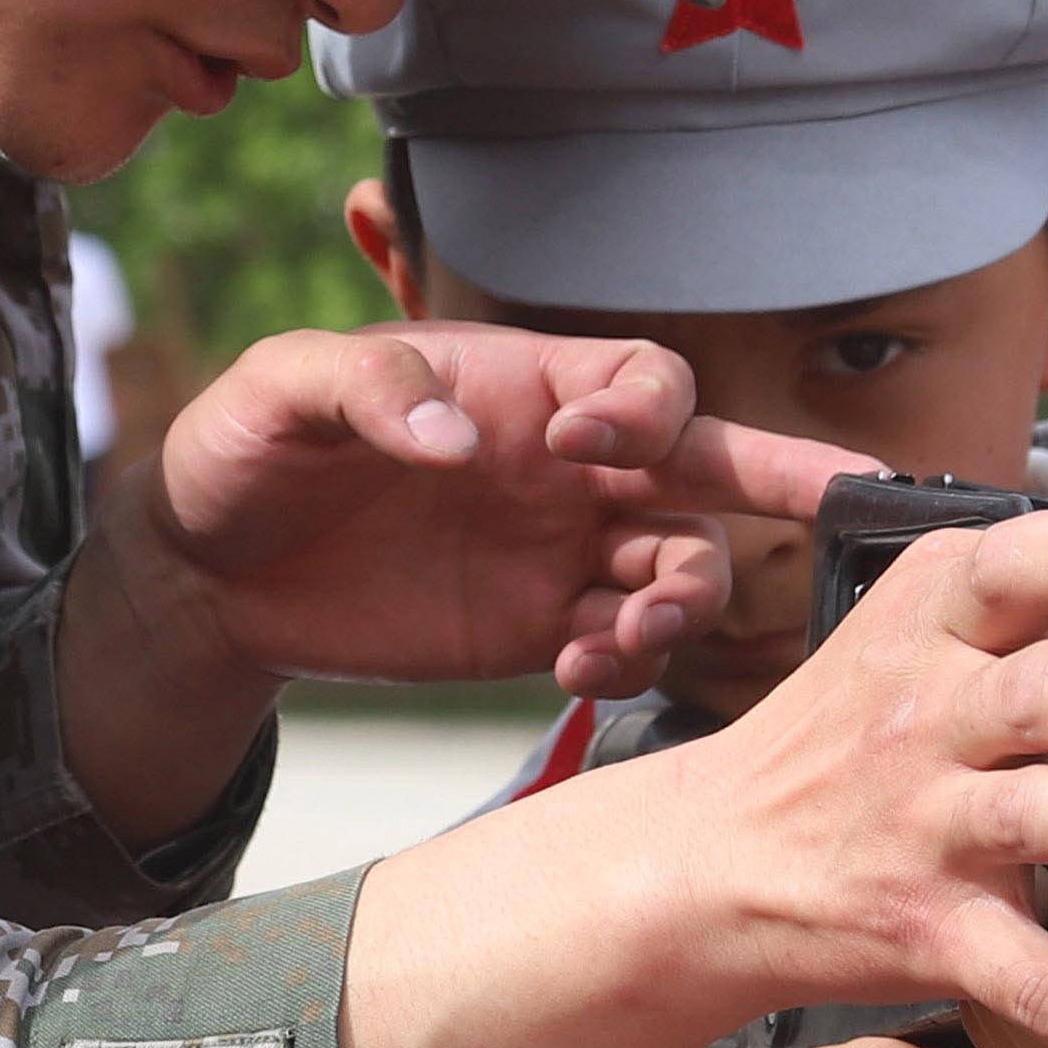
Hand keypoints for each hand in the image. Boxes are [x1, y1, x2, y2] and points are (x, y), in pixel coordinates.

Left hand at [101, 325, 862, 692]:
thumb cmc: (249, 449)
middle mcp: (570, 467)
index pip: (646, 380)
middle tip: (839, 504)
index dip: (650, 408)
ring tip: (619, 630)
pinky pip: (625, 645)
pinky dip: (627, 661)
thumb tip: (455, 437)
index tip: (590, 445)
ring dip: (685, 599)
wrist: (207, 573)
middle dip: (789, 479)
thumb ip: (369, 389)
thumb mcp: (283, 386)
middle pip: (715, 467)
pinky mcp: (539, 629)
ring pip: (685, 567)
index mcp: (526, 384)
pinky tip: (576, 668)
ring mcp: (564, 552)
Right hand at [650, 510, 1047, 1047]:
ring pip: (1036, 817)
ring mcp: (920, 828)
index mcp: (924, 627)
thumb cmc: (836, 743)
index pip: (1018, 568)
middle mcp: (920, 718)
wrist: (708, 864)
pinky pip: (1026, 983)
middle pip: (1046, 695)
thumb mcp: (915, 641)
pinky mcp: (926, 932)